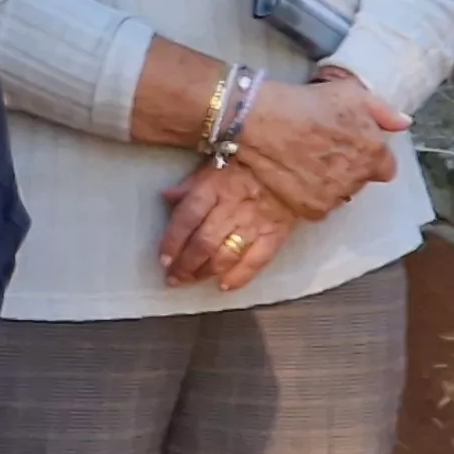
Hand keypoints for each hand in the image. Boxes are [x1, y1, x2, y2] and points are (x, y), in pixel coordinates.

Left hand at [159, 163, 300, 290]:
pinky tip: (224, 287)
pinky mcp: (275, 236)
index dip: (173, 241)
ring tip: (191, 281)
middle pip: (204, 242)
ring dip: (206, 272)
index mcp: (214, 188)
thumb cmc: (244, 165)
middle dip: (186, 264)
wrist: (290, 166)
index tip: (163, 259)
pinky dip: (240, 277)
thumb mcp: (213, 165)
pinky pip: (257, 261)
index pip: (188, 217)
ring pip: (226, 254)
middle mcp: (232, 209)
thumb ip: (190, 184)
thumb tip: (165, 197)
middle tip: (174, 278)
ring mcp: (255, 224)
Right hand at [228, 69, 407, 220]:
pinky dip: (309, 195)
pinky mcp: (312, 210)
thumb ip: (382, 111)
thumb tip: (404, 123)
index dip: (369, 156)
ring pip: (339, 194)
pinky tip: (294, 176)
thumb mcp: (349, 93)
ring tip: (305, 162)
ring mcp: (335, 197)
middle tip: (323, 150)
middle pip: (360, 180)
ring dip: (329, 183)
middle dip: (348, 168)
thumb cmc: (304, 103)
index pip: (386, 167)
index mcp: (374, 152)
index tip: (351, 146)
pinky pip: (318, 206)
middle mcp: (359, 179)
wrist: (260, 121)